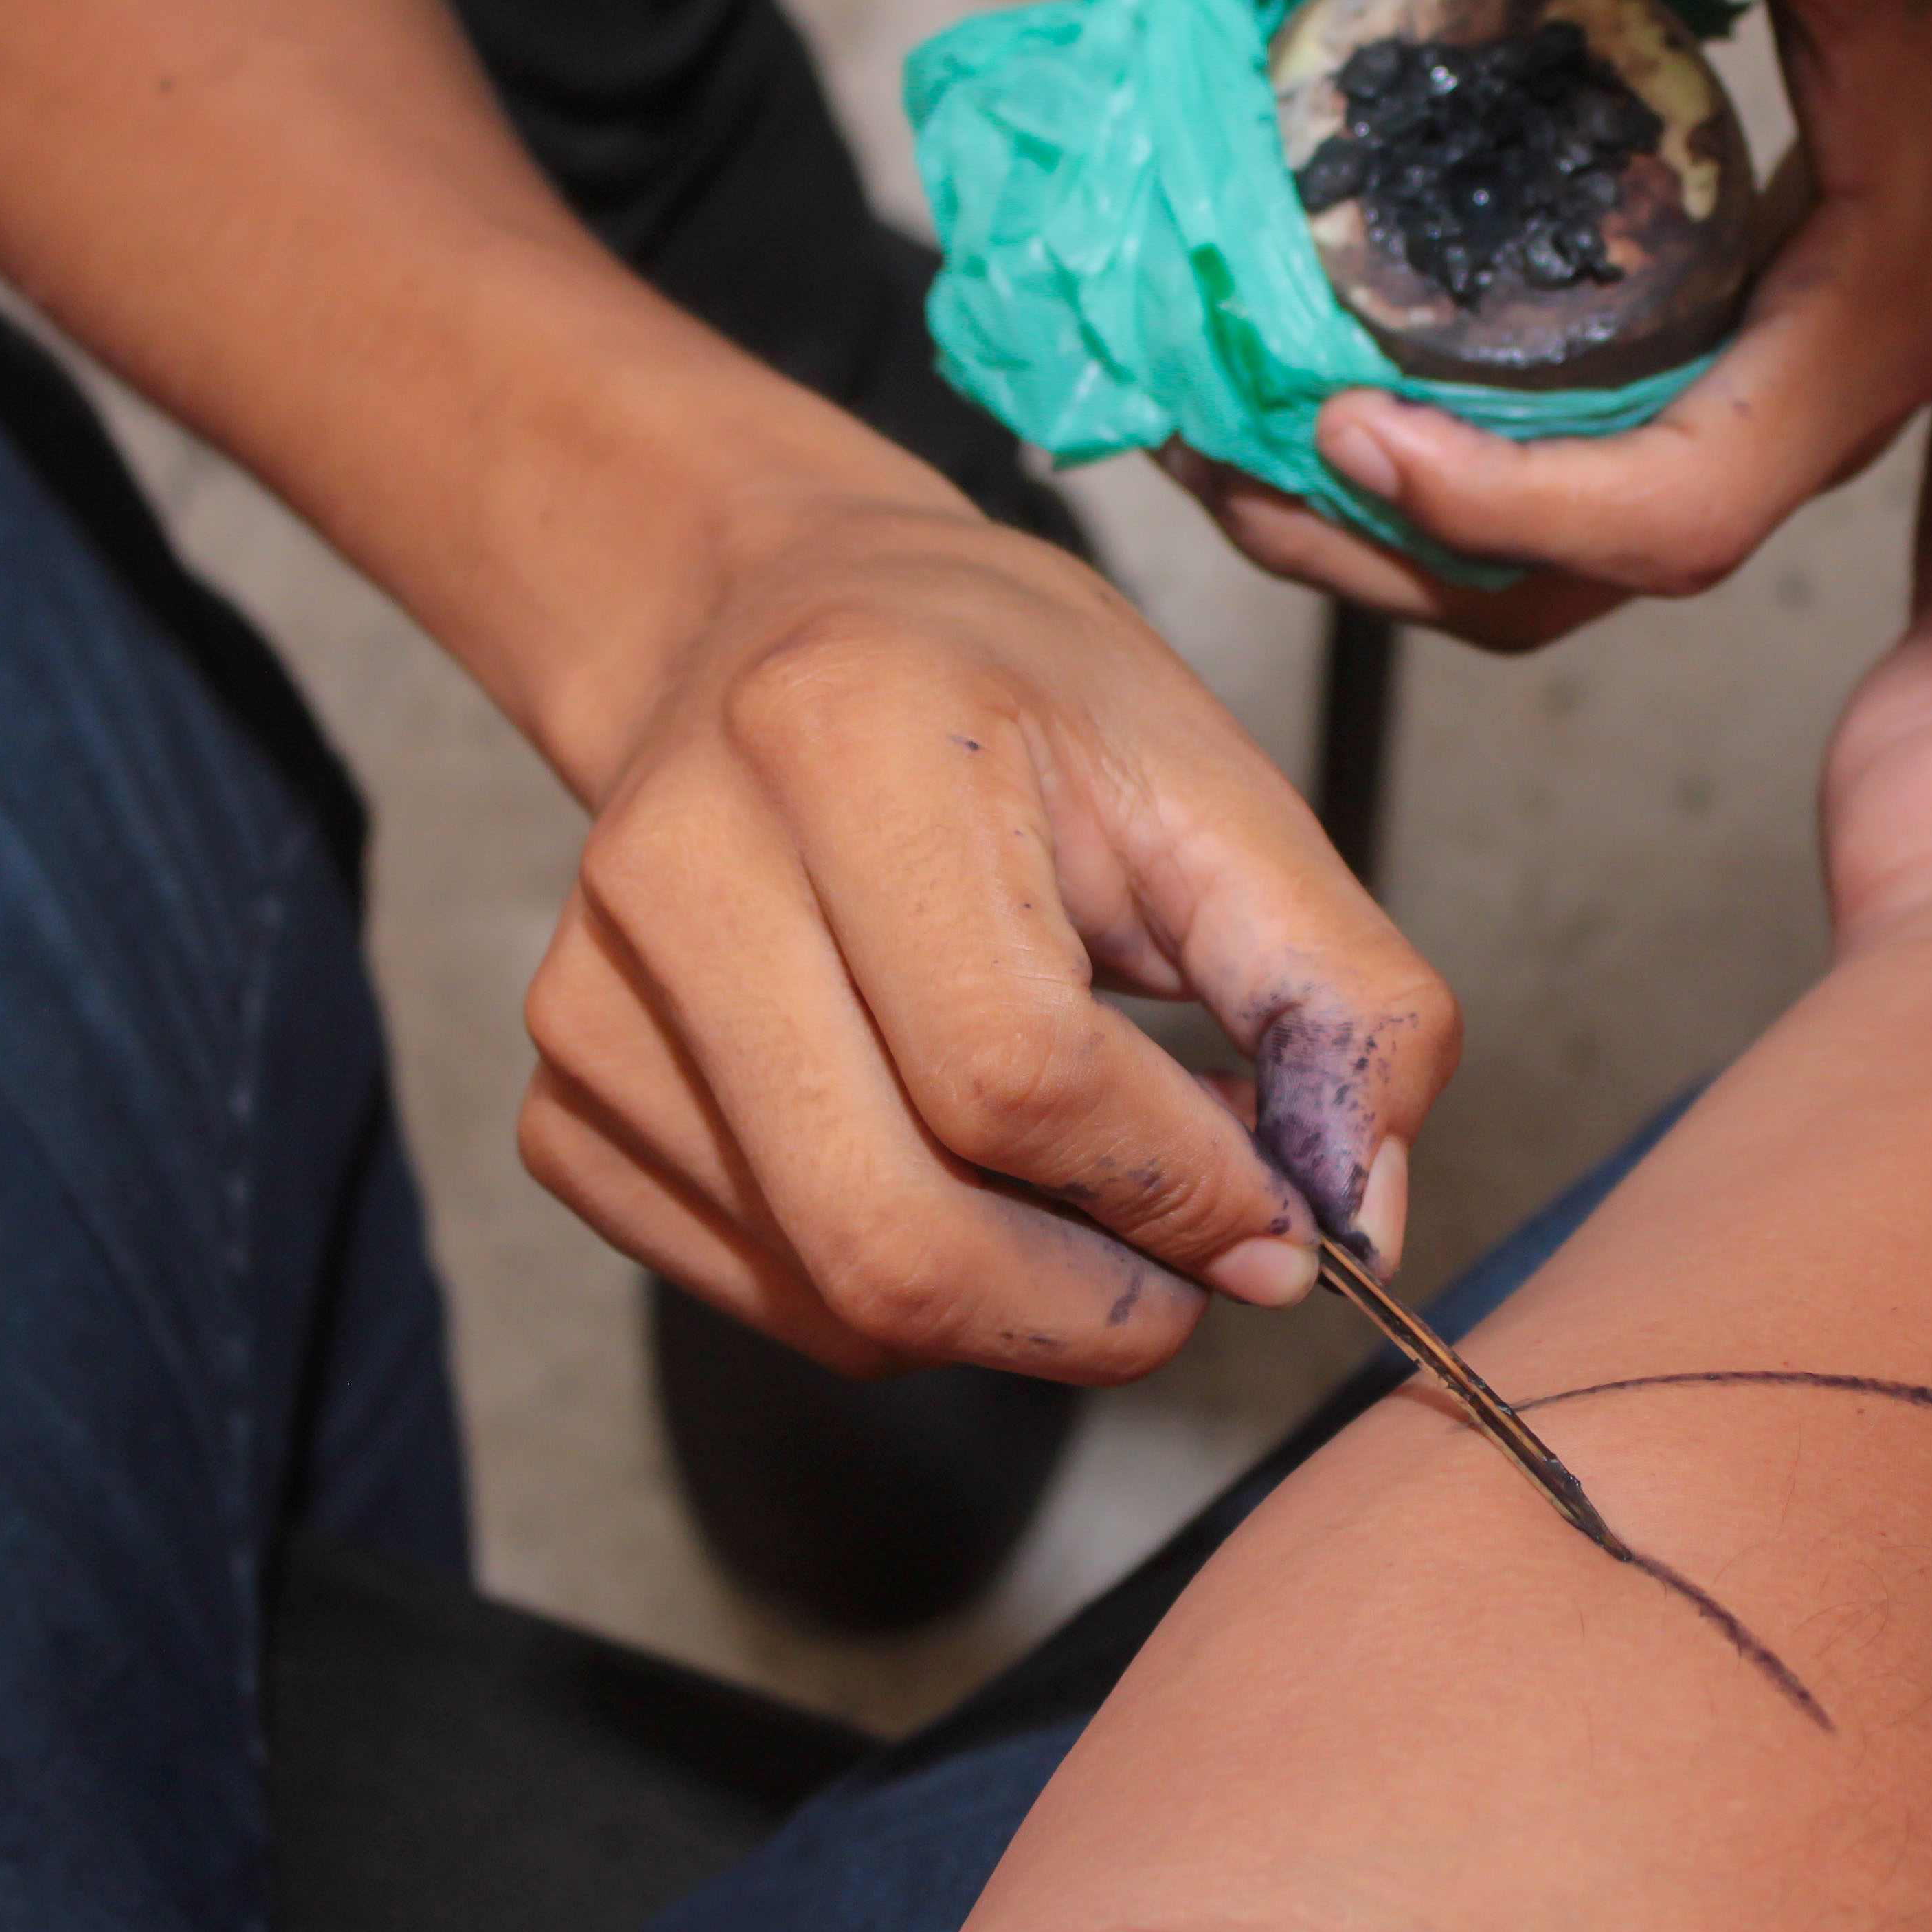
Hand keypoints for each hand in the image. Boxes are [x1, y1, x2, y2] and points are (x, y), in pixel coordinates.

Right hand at [516, 490, 1456, 1379]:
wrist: (780, 624)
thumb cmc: (1007, 691)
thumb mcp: (1216, 786)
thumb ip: (1336, 990)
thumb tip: (1363, 1212)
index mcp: (843, 738)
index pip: (1018, 1075)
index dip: (1178, 1190)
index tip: (1284, 1221)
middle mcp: (677, 871)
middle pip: (893, 1231)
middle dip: (1095, 1307)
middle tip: (1208, 1274)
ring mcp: (591, 1001)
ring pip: (835, 1289)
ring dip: (1019, 1305)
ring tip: (1109, 1200)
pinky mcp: (568, 1100)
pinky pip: (767, 1291)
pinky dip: (908, 1295)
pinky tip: (976, 1181)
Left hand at [1177, 0, 1931, 645]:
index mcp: (1862, 338)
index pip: (1672, 515)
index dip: (1497, 510)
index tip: (1347, 429)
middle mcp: (1817, 410)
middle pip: (1584, 584)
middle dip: (1384, 553)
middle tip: (1215, 458)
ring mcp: (1780, 400)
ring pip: (1578, 555)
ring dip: (1401, 528)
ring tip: (1240, 444)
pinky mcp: (1750, 362)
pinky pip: (1592, 468)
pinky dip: (1460, 459)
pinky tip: (1349, 376)